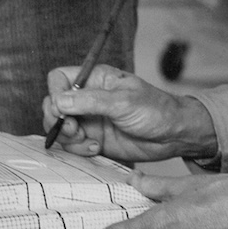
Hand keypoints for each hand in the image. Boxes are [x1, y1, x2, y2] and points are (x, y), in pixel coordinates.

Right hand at [43, 64, 218, 163]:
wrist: (174, 136)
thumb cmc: (156, 109)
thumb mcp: (124, 102)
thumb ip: (90, 101)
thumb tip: (59, 101)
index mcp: (95, 79)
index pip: (59, 79)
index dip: (54, 93)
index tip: (61, 109)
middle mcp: (88, 98)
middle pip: (53, 105)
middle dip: (58, 121)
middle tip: (74, 131)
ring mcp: (90, 120)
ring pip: (61, 128)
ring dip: (69, 139)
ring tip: (90, 143)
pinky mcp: (94, 139)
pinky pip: (73, 145)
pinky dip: (79, 149)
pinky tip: (96, 149)